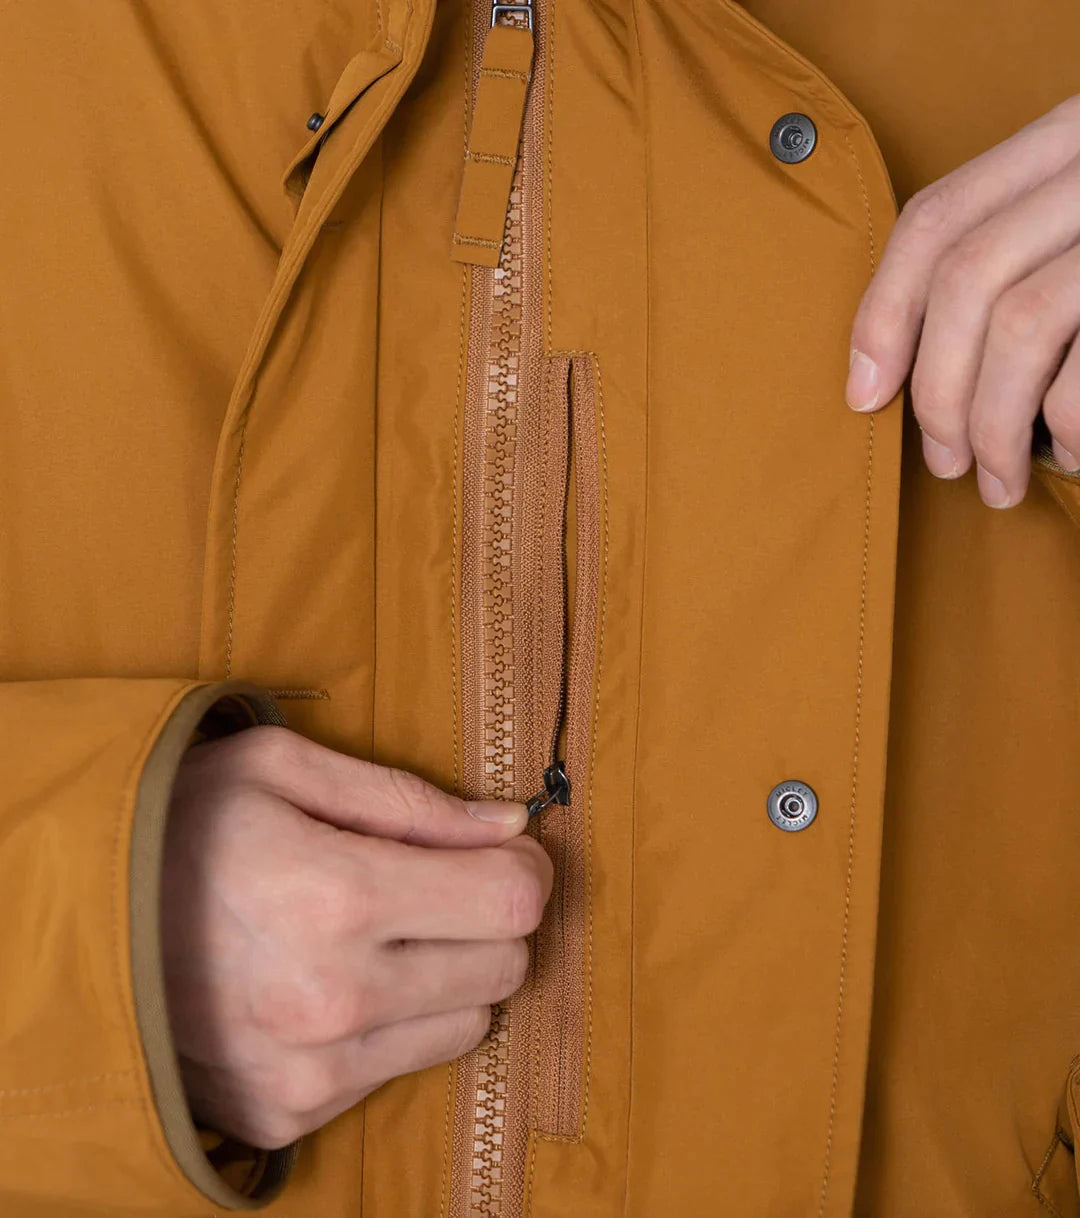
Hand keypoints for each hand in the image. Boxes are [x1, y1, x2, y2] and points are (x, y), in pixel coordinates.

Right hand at [162, 725, 550, 1148]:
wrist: (70, 917)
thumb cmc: (179, 826)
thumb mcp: (281, 767)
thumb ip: (409, 799)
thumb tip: (511, 825)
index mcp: (340, 895)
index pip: (511, 902)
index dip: (523, 870)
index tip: (501, 854)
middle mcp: (334, 998)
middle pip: (503, 967)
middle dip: (484, 919)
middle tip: (432, 889)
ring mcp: (311, 1068)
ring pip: (467, 1026)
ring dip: (444, 977)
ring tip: (377, 937)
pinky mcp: (288, 1111)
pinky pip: (399, 1070)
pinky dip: (390, 1026)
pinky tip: (333, 984)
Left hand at [845, 92, 1079, 506]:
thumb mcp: (1076, 232)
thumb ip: (1010, 262)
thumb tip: (886, 366)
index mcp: (1068, 140)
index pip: (936, 219)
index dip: (882, 315)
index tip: (864, 395)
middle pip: (968, 278)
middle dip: (937, 392)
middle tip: (945, 463)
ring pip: (1022, 324)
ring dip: (993, 426)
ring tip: (999, 482)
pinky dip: (1069, 429)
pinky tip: (1075, 454)